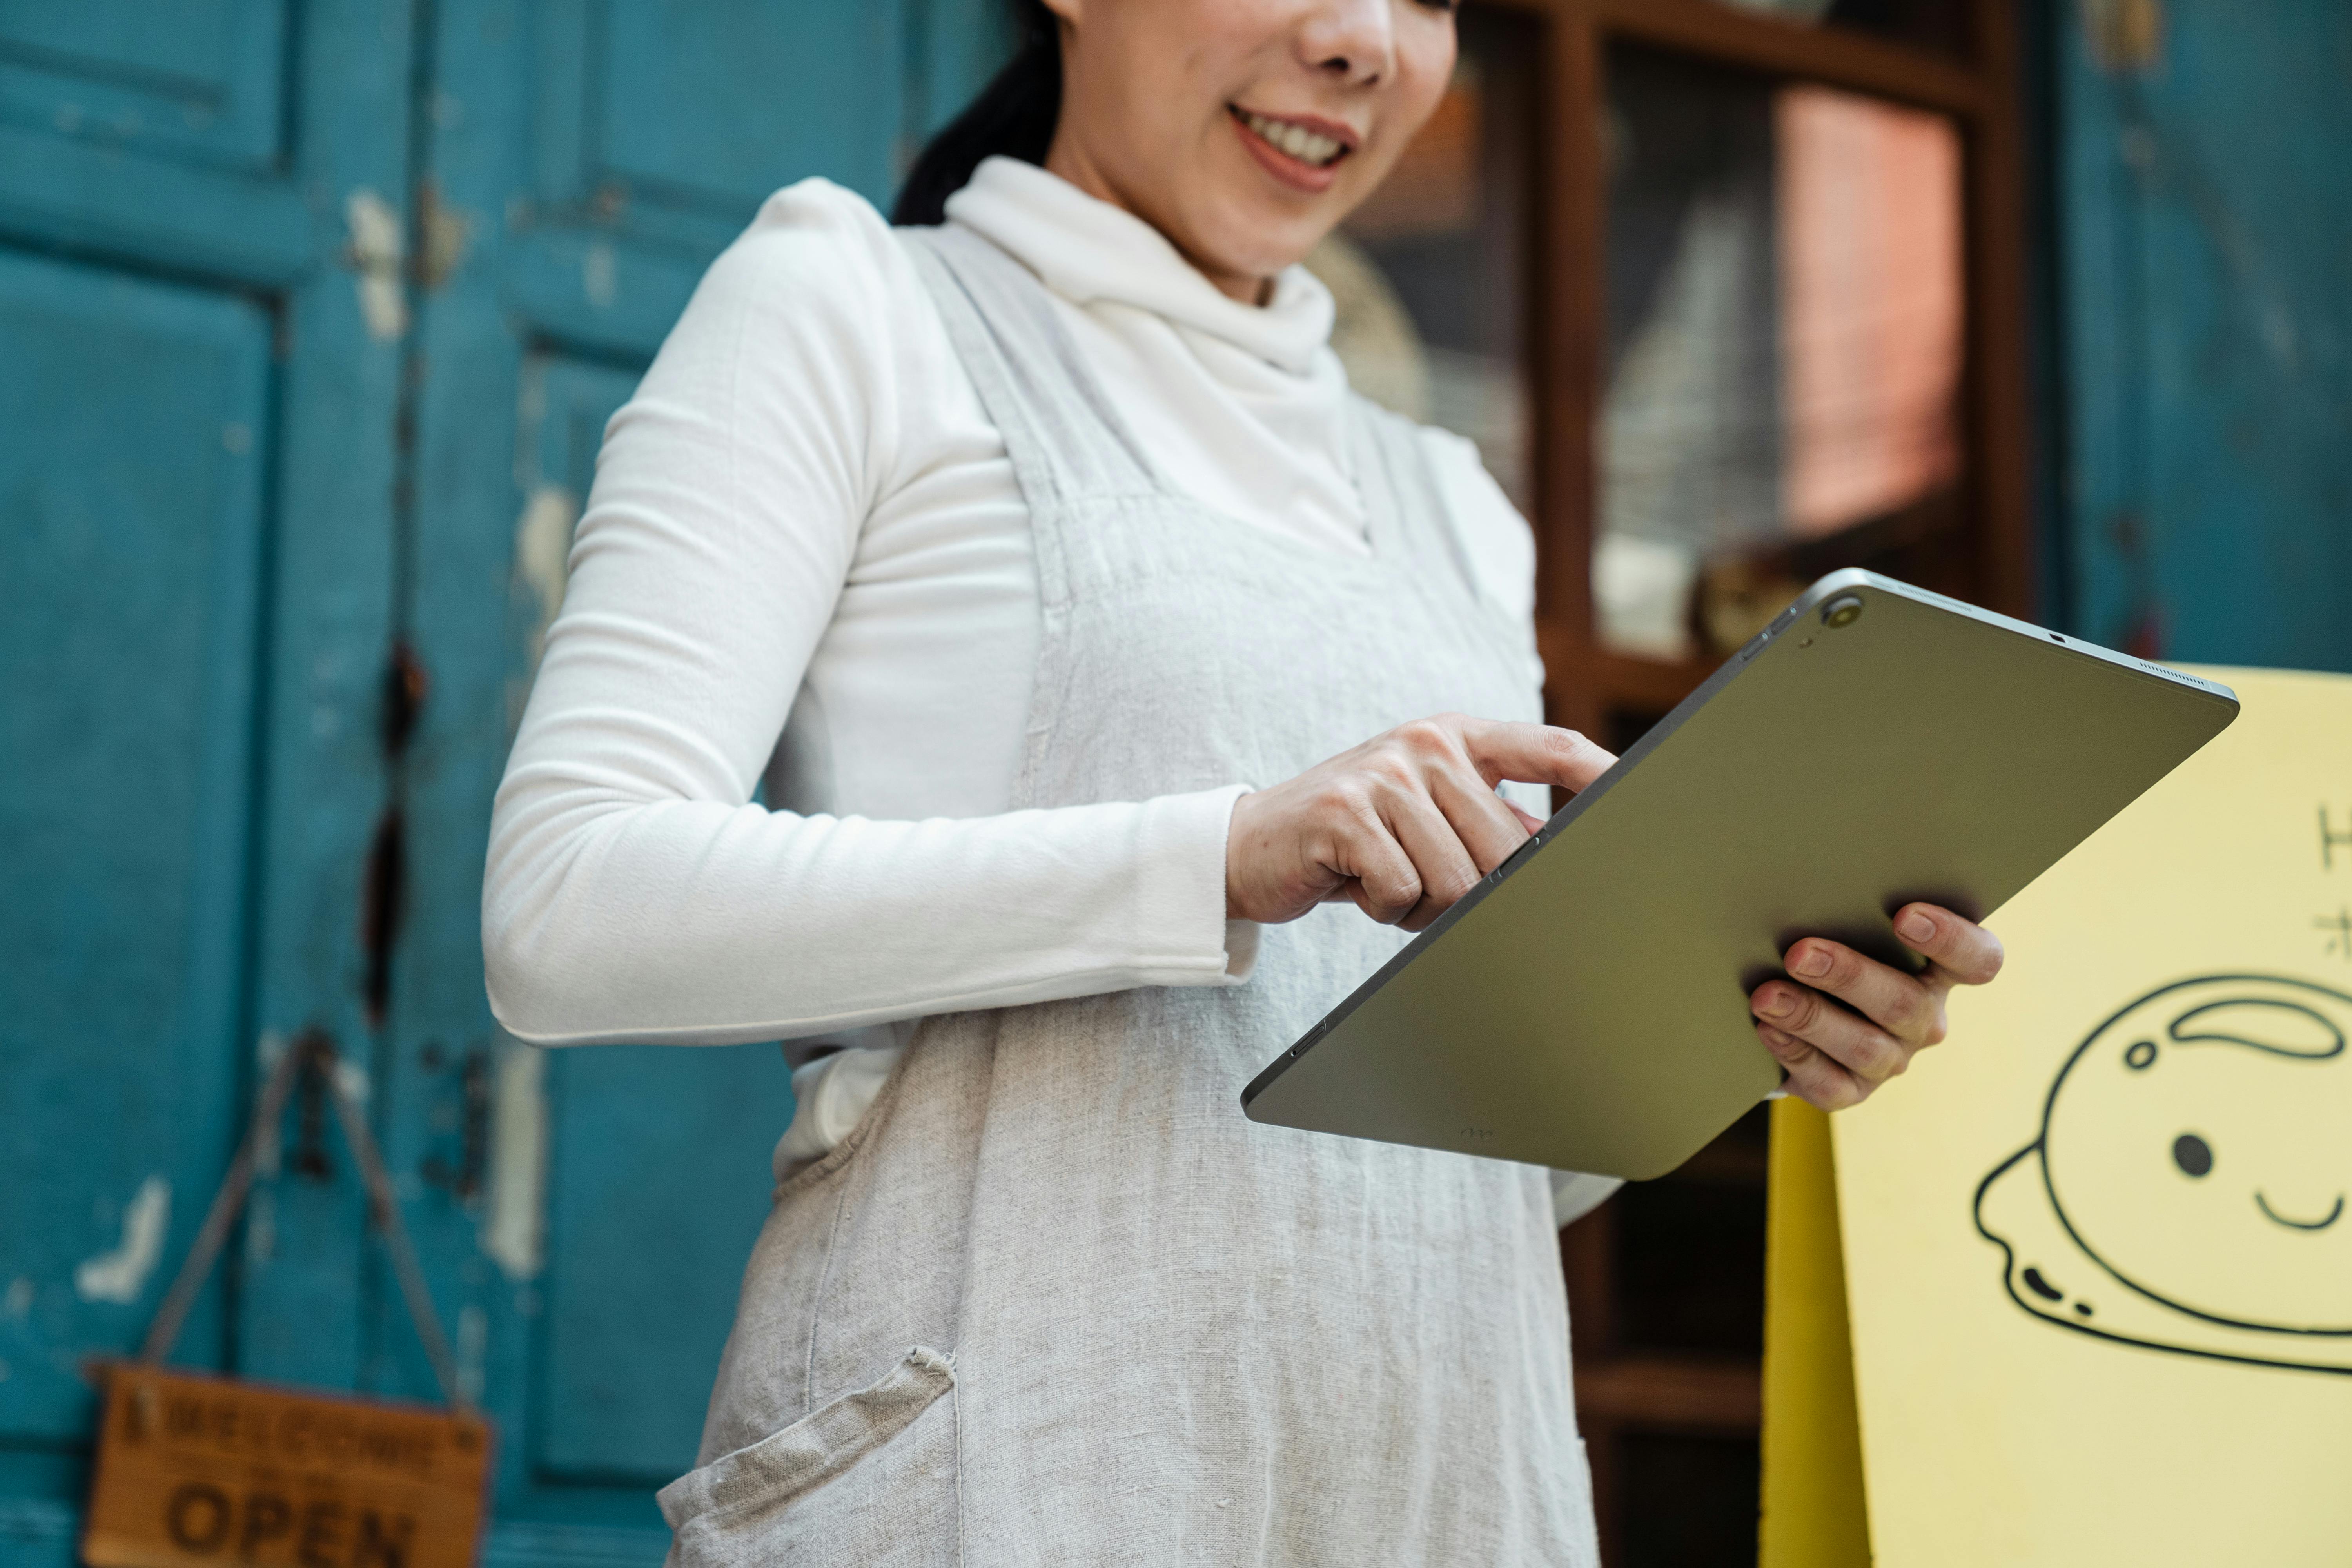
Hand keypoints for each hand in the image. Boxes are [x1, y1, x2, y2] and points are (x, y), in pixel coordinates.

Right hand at [1226, 714, 1615, 930]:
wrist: (1256, 844)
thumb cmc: (1357, 838)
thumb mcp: (1427, 812)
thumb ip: (1489, 821)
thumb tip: (1563, 857)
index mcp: (1458, 738)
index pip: (1550, 748)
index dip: (1601, 774)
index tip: (1642, 799)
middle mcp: (1426, 743)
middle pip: (1505, 848)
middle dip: (1474, 892)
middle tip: (1423, 887)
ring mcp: (1385, 774)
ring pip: (1456, 879)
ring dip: (1423, 904)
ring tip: (1387, 880)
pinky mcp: (1345, 813)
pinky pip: (1403, 891)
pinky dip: (1383, 906)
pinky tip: (1356, 881)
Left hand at [1750, 904, 2004, 1109]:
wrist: (1801, 1008)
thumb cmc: (1833, 947)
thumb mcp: (1848, 927)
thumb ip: (1849, 911)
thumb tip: (1810, 885)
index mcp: (1940, 972)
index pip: (1978, 960)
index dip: (1951, 939)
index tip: (1904, 915)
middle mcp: (1924, 1019)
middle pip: (1905, 1004)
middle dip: (1849, 976)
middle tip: (1799, 953)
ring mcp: (1891, 1058)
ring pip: (1864, 1047)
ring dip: (1811, 1017)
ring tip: (1766, 996)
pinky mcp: (1852, 1090)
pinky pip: (1830, 1082)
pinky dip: (1795, 1053)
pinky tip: (1767, 1028)